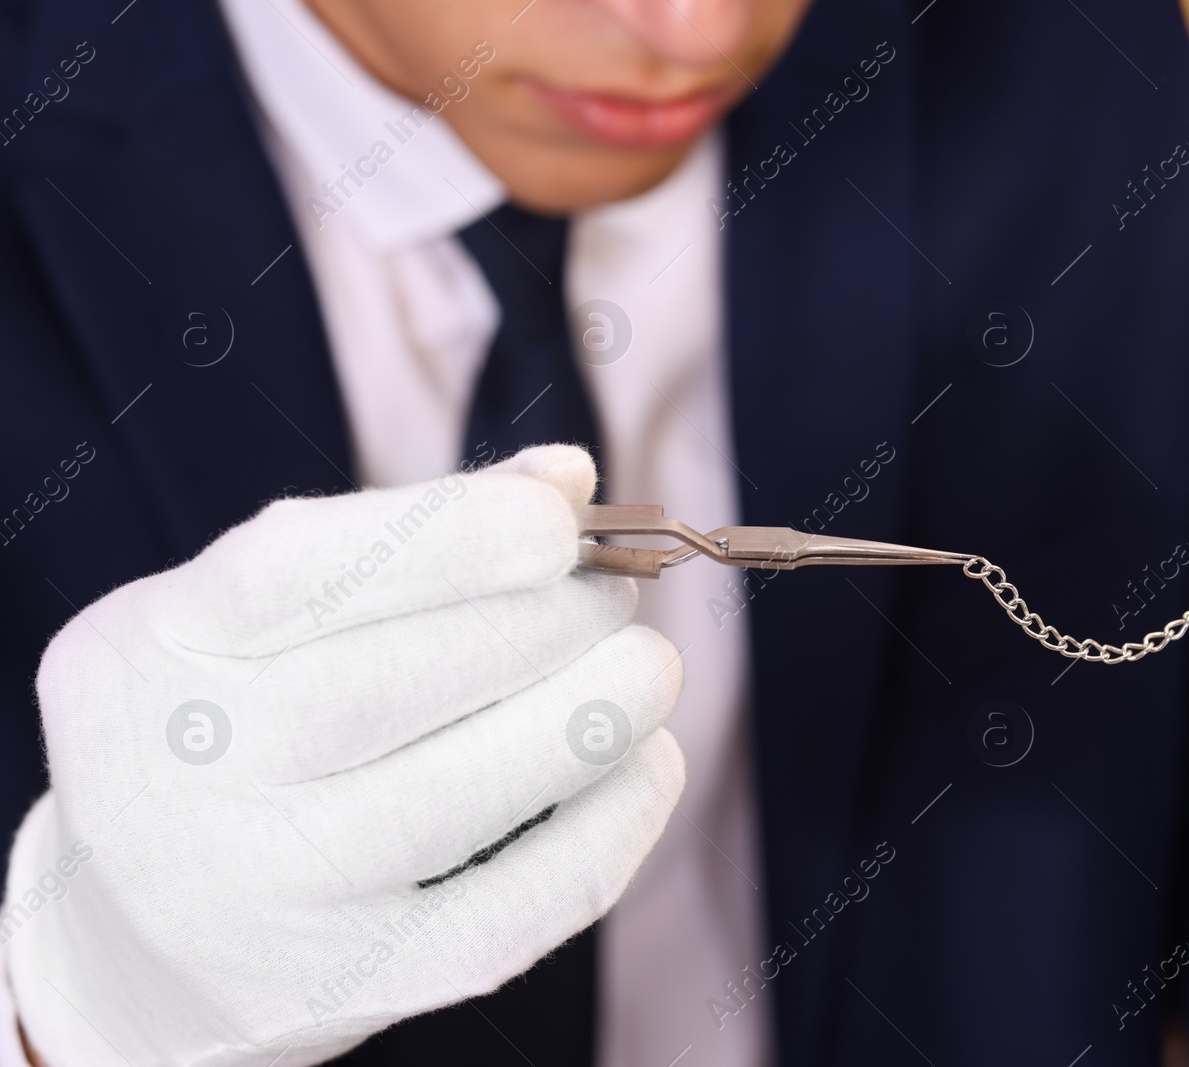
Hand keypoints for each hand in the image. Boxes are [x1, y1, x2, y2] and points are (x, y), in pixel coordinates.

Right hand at [3, 445, 685, 1066]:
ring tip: (644, 669)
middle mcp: (195, 774)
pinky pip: (510, 911)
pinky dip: (608, 828)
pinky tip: (646, 764)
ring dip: (588, 717)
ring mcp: (270, 893)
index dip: (446, 536)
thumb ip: (402, 535)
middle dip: (540, 623)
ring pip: (453, 799)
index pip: (293, 573)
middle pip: (386, 683)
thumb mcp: (248, 613)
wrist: (128, 942)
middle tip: (617, 594)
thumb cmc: (228, 727)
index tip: (559, 515)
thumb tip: (568, 479)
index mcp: (154, 649)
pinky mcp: (356, 983)